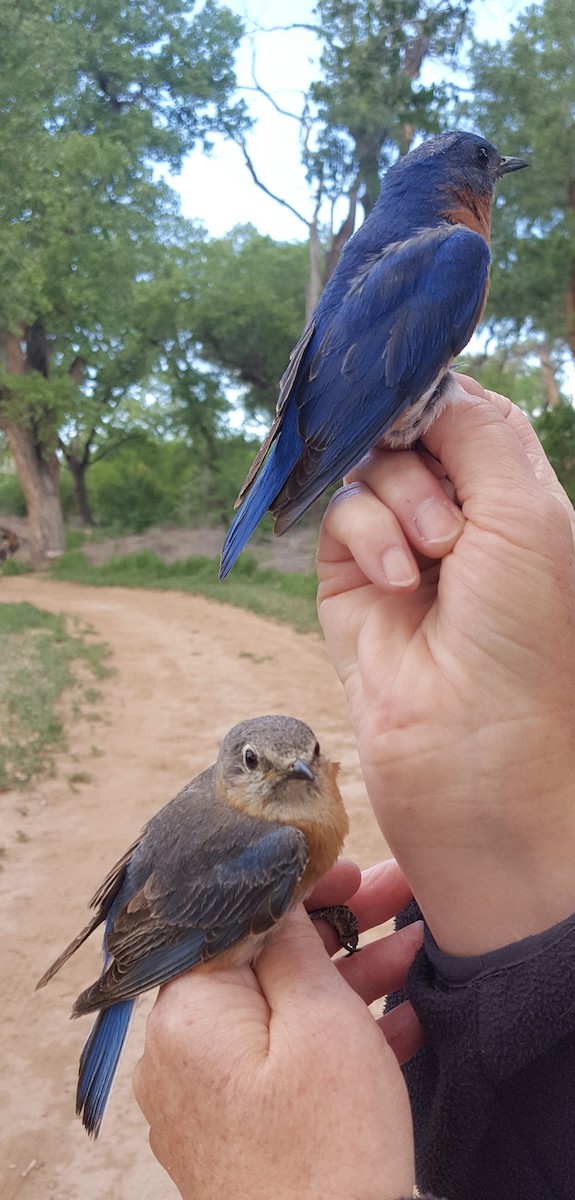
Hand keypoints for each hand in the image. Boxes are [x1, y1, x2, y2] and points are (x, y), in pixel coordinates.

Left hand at [133, 858, 420, 1199]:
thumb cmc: (328, 1150)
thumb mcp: (321, 1023)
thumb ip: (291, 947)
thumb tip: (273, 899)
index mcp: (186, 1014)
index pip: (234, 922)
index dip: (294, 889)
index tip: (343, 867)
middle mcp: (180, 1053)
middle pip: (260, 964)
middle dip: (334, 929)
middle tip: (392, 896)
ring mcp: (206, 1098)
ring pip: (278, 1013)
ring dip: (347, 979)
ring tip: (413, 950)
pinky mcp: (236, 1134)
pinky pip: (281, 1065)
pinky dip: (333, 1039)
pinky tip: (398, 1019)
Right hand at [317, 377, 574, 953]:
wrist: (480, 753)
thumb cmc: (531, 636)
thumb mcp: (529, 513)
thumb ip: (477, 430)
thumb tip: (426, 385)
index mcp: (521, 498)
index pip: (471, 413)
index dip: (444, 395)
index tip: (424, 394)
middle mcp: (462, 518)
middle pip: (413, 431)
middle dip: (421, 447)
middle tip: (449, 498)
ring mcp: (403, 549)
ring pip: (373, 468)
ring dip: (402, 499)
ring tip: (436, 555)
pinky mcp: (352, 581)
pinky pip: (342, 515)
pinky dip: (368, 535)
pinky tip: (399, 583)